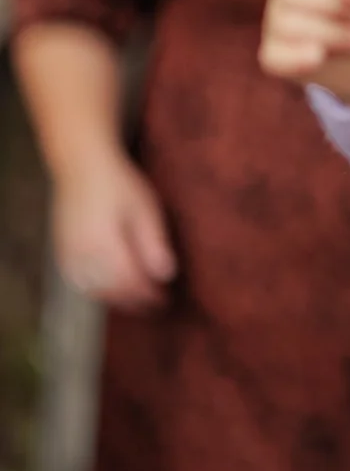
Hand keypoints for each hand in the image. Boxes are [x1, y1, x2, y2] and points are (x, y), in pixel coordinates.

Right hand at [52, 149, 175, 311]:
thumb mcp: (144, 209)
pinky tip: (113, 288)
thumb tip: (166, 276)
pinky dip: (97, 290)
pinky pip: (79, 281)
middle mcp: (81, 254)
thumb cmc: (119, 184)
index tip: (165, 300)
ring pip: (93, 289)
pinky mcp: (62, 251)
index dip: (147, 294)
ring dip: (116, 298)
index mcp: (103, 243)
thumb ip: (153, 244)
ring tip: (138, 299)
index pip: (129, 281)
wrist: (82, 166)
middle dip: (134, 300)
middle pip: (110, 290)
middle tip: (156, 304)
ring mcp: (67, 254)